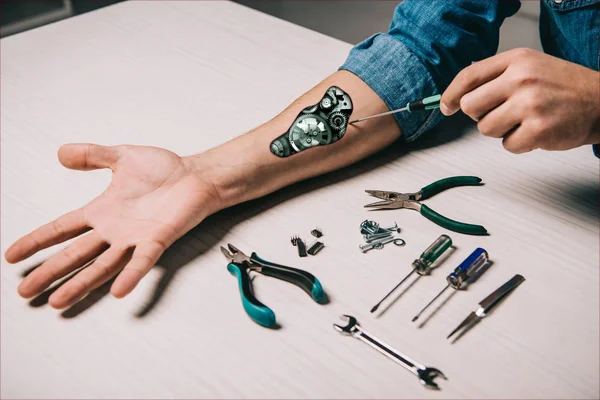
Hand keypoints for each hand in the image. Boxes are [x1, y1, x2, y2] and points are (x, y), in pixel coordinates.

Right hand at [5, 144, 221, 307]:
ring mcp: (134, 238)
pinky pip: (142, 261)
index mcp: (102, 211)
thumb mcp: (121, 156)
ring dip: (81, 283)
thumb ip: (92, 156)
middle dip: (50, 272)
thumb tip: (61, 152)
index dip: (37, 240)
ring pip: (102, 265)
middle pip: (75, 254)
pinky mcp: (158, 240)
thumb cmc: (165, 170)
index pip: (62, 228)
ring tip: (58, 301)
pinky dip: (130, 275)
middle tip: (26, 292)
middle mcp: (114, 230)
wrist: (196, 175)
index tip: (12, 255)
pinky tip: (117, 291)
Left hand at [440, 48, 599, 152]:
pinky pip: (506, 145)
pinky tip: (535, 132)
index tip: (446, 106)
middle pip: (471, 106)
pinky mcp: (538, 130)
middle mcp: (521, 79)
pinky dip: (518, 144)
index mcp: (517, 60)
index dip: (451, 94)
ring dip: (500, 130)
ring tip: (523, 121)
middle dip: (480, 115)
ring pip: (485, 128)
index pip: (468, 76)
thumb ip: (497, 77)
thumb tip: (460, 96)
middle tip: (501, 113)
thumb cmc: (563, 87)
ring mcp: (530, 104)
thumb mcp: (530, 67)